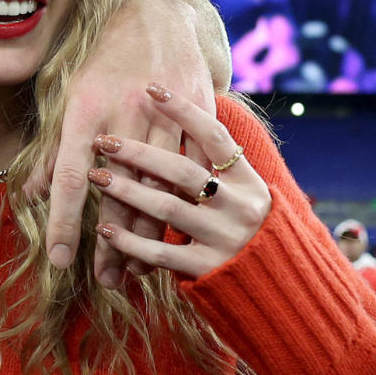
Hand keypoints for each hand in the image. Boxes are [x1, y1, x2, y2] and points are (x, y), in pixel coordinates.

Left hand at [41, 0, 218, 285]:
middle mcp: (123, 116)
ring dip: (146, 234)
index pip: (70, 177)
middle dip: (110, 243)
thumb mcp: (68, 98)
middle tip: (102, 282)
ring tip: (133, 272)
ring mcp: (162, 118)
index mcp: (84, 111)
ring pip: (158, 189)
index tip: (60, 261)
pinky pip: (189, 172)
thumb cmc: (102, 61)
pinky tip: (171, 237)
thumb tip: (29, 195)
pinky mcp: (195, 117)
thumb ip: (52, 149)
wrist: (156, 18)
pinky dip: (180, 205)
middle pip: (118, 193)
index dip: (64, 222)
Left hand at [85, 85, 270, 279]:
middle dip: (138, 154)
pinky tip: (105, 229)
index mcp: (247, 180)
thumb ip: (212, 167)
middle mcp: (240, 206)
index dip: (184, 110)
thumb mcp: (241, 193)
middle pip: (182, 171)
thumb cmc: (245, 229)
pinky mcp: (209, 269)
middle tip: (104, 141)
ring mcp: (225, 238)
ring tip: (95, 178)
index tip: (151, 87)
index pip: (214, 135)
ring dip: (126, 192)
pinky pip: (161, 253)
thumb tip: (173, 126)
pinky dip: (130, 241)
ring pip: (167, 209)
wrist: (280, 286)